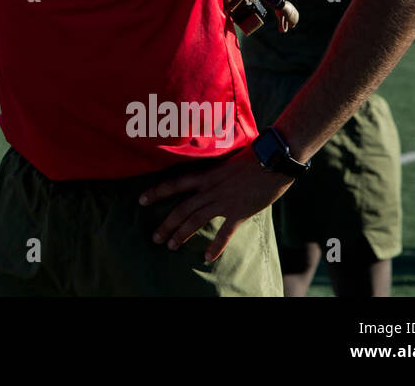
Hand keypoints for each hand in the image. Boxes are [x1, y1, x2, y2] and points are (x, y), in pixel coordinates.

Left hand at [137, 148, 294, 261]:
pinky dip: (216, 245)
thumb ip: (214, 172)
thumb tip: (206, 178)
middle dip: (166, 224)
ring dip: (182, 234)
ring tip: (171, 246)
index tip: (141, 200)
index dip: (157, 192)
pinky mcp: (240, 211)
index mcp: (206, 175)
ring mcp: (224, 200)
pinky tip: (207, 257)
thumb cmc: (252, 158)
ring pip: (196, 220)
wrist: (273, 160)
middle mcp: (210, 189)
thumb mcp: (226, 161)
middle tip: (155, 237)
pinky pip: (225, 232)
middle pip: (182, 208)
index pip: (175, 184)